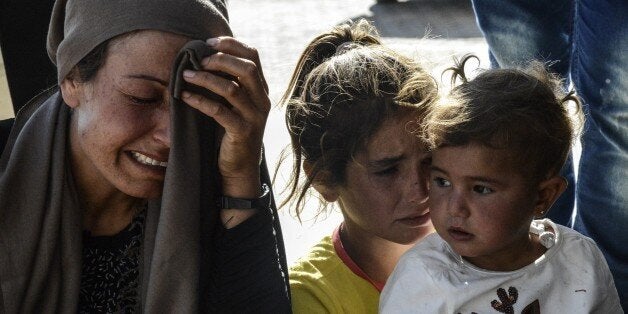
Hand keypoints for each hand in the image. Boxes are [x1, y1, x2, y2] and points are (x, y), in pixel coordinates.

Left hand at [181, 37, 268, 224]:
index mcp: (261, 90)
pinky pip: (219, 111)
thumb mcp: (234, 105)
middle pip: (246, 68)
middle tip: (197, 60)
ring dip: (205, 78)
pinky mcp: (241, 133)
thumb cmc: (230, 133)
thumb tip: (203, 57)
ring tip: (185, 75)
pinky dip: (199, 101)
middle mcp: (262, 101)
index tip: (208, 42)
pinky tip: (185, 97)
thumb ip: (229, 83)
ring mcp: (254, 117)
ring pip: (231, 88)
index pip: (253, 56)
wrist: (238, 170)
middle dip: (219, 59)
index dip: (231, 45)